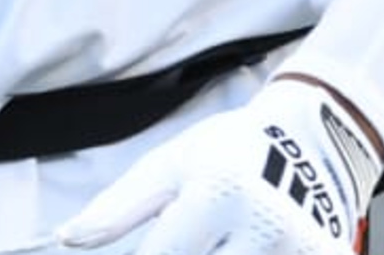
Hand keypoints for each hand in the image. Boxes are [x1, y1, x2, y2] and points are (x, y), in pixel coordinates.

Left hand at [56, 74, 383, 254]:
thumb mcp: (170, 166)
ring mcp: (299, 248)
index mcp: (220, 193)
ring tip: (216, 240)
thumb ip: (119, 208)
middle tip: (193, 237)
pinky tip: (238, 247)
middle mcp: (264, 225)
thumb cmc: (232, 150)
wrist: (315, 139)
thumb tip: (67, 238)